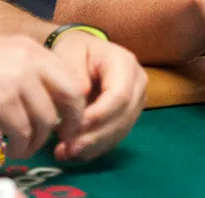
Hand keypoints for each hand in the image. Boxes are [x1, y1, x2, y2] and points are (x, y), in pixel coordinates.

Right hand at [0, 36, 88, 158]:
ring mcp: (18, 80)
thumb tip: (45, 96)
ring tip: (26, 148)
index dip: (74, 103)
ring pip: (47, 119)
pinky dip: (22, 146)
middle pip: (72, 95)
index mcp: (32, 47)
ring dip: (40, 140)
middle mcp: (31, 59)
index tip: (68, 121)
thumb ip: (25, 69)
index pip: (70, 76)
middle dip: (72, 122)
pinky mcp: (2, 102)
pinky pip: (24, 132)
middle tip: (64, 139)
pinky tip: (13, 149)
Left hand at [48, 31, 146, 160]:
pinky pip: (117, 135)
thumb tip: (82, 95)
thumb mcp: (70, 53)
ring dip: (95, 146)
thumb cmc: (76, 50)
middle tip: (68, 149)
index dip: (99, 115)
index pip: (120, 95)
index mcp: (125, 63)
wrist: (83, 51)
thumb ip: (75, 73)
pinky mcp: (129, 115)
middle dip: (96, 136)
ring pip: (122, 129)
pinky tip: (76, 154)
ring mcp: (137, 100)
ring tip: (67, 154)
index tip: (73, 127)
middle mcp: (137, 82)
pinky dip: (97, 147)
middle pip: (123, 116)